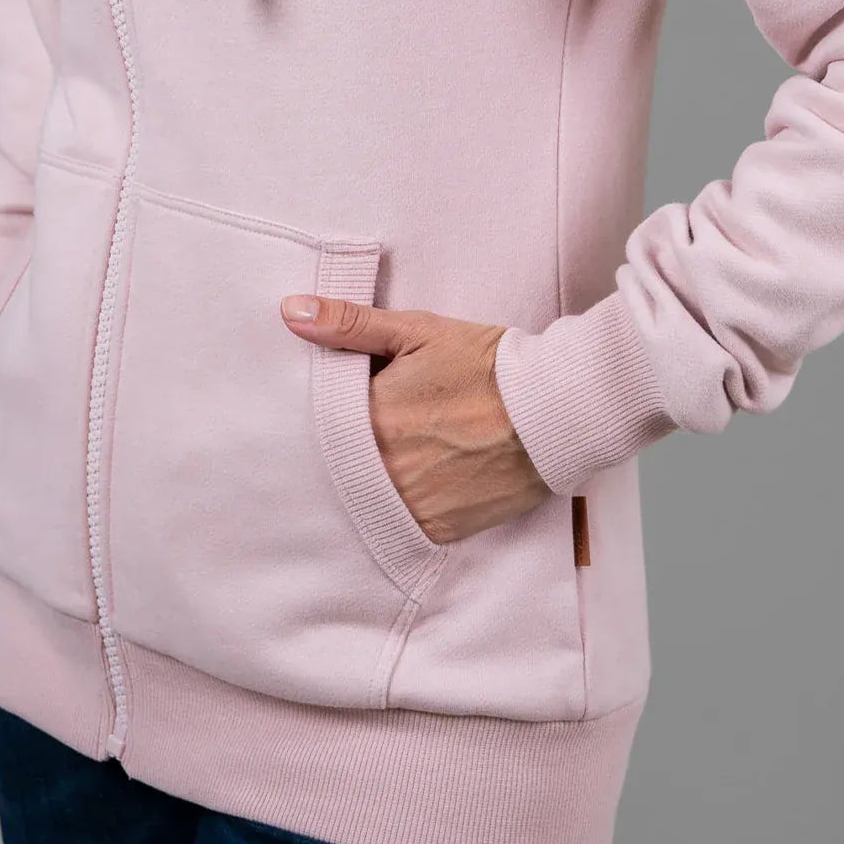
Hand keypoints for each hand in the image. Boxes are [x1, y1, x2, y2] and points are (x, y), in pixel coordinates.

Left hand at [280, 294, 549, 543]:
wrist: (552, 411)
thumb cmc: (485, 364)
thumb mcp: (417, 332)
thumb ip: (349, 325)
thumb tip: (290, 312)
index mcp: (367, 420)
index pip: (320, 427)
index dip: (326, 418)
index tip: (335, 411)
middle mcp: (380, 470)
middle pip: (342, 466)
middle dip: (347, 452)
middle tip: (378, 434)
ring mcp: (408, 505)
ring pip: (369, 498)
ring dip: (374, 482)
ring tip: (400, 458)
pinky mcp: (437, 531)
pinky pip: (402, 526)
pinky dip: (404, 508)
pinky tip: (419, 483)